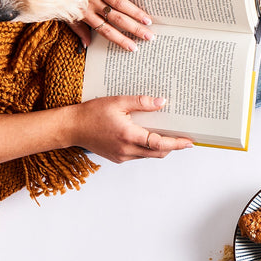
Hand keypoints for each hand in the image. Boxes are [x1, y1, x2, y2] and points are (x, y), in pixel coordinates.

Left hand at [68, 0, 154, 50]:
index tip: (133, 47)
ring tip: (148, 20)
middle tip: (149, 36)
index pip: (105, 30)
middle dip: (134, 28)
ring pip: (118, 2)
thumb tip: (86, 45)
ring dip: (134, 11)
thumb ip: (77, 29)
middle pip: (116, 18)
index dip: (120, 39)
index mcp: (84, 13)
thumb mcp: (62, 15)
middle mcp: (91, 2)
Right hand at [68, 95, 191, 162]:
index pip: (159, 144)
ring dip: (160, 148)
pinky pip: (138, 155)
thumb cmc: (92, 113)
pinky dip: (147, 148)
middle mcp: (126, 150)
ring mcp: (121, 156)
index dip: (177, 144)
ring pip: (148, 155)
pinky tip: (150, 137)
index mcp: (128, 136)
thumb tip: (162, 102)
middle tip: (185, 139)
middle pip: (157, 153)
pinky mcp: (117, 158)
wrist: (71, 127)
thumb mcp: (117, 102)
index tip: (189, 142)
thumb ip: (141, 102)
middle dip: (173, 147)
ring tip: (170, 136)